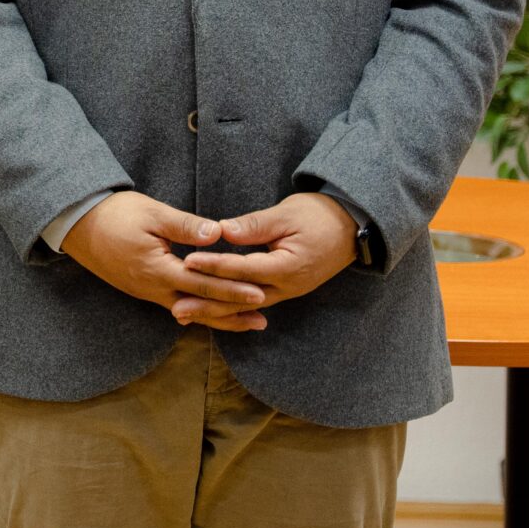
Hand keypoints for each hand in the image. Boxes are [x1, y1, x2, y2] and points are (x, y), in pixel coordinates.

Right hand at [61, 191, 270, 332]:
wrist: (77, 224)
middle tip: (262, 320)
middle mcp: (153, 288)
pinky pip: (176, 305)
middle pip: (200, 307)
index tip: (260, 293)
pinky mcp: (142, 289)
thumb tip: (217, 234)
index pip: (203, 283)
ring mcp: (146, 292)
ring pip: (189, 311)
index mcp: (158, 269)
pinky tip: (209, 314)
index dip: (232, 289)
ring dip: (217, 318)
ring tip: (245, 323)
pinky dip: (197, 311)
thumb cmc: (114, 214)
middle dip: (232, 313)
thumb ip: (184, 226)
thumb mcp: (151, 212)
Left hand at [179, 193, 358, 318]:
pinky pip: (252, 302)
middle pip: (241, 298)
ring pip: (245, 305)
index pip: (244, 269)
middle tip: (177, 308)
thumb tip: (223, 230)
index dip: (215, 266)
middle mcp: (287, 286)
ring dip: (215, 310)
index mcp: (288, 266)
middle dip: (208, 303)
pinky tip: (210, 310)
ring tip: (185, 313)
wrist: (351, 227)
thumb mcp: (286, 214)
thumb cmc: (319, 216)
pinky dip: (230, 307)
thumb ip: (254, 226)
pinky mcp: (284, 290)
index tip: (187, 262)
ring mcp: (287, 291)